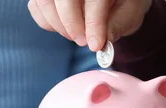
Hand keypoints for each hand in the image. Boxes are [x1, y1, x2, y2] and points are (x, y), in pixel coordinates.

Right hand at [27, 0, 152, 50]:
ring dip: (59, 26)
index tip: (96, 45)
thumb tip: (103, 41)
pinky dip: (49, 23)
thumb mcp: (129, 13)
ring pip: (45, 2)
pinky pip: (36, 7)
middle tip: (83, 42)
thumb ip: (117, 25)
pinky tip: (66, 29)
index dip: (94, 23)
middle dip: (72, 24)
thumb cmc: (122, 4)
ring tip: (77, 37)